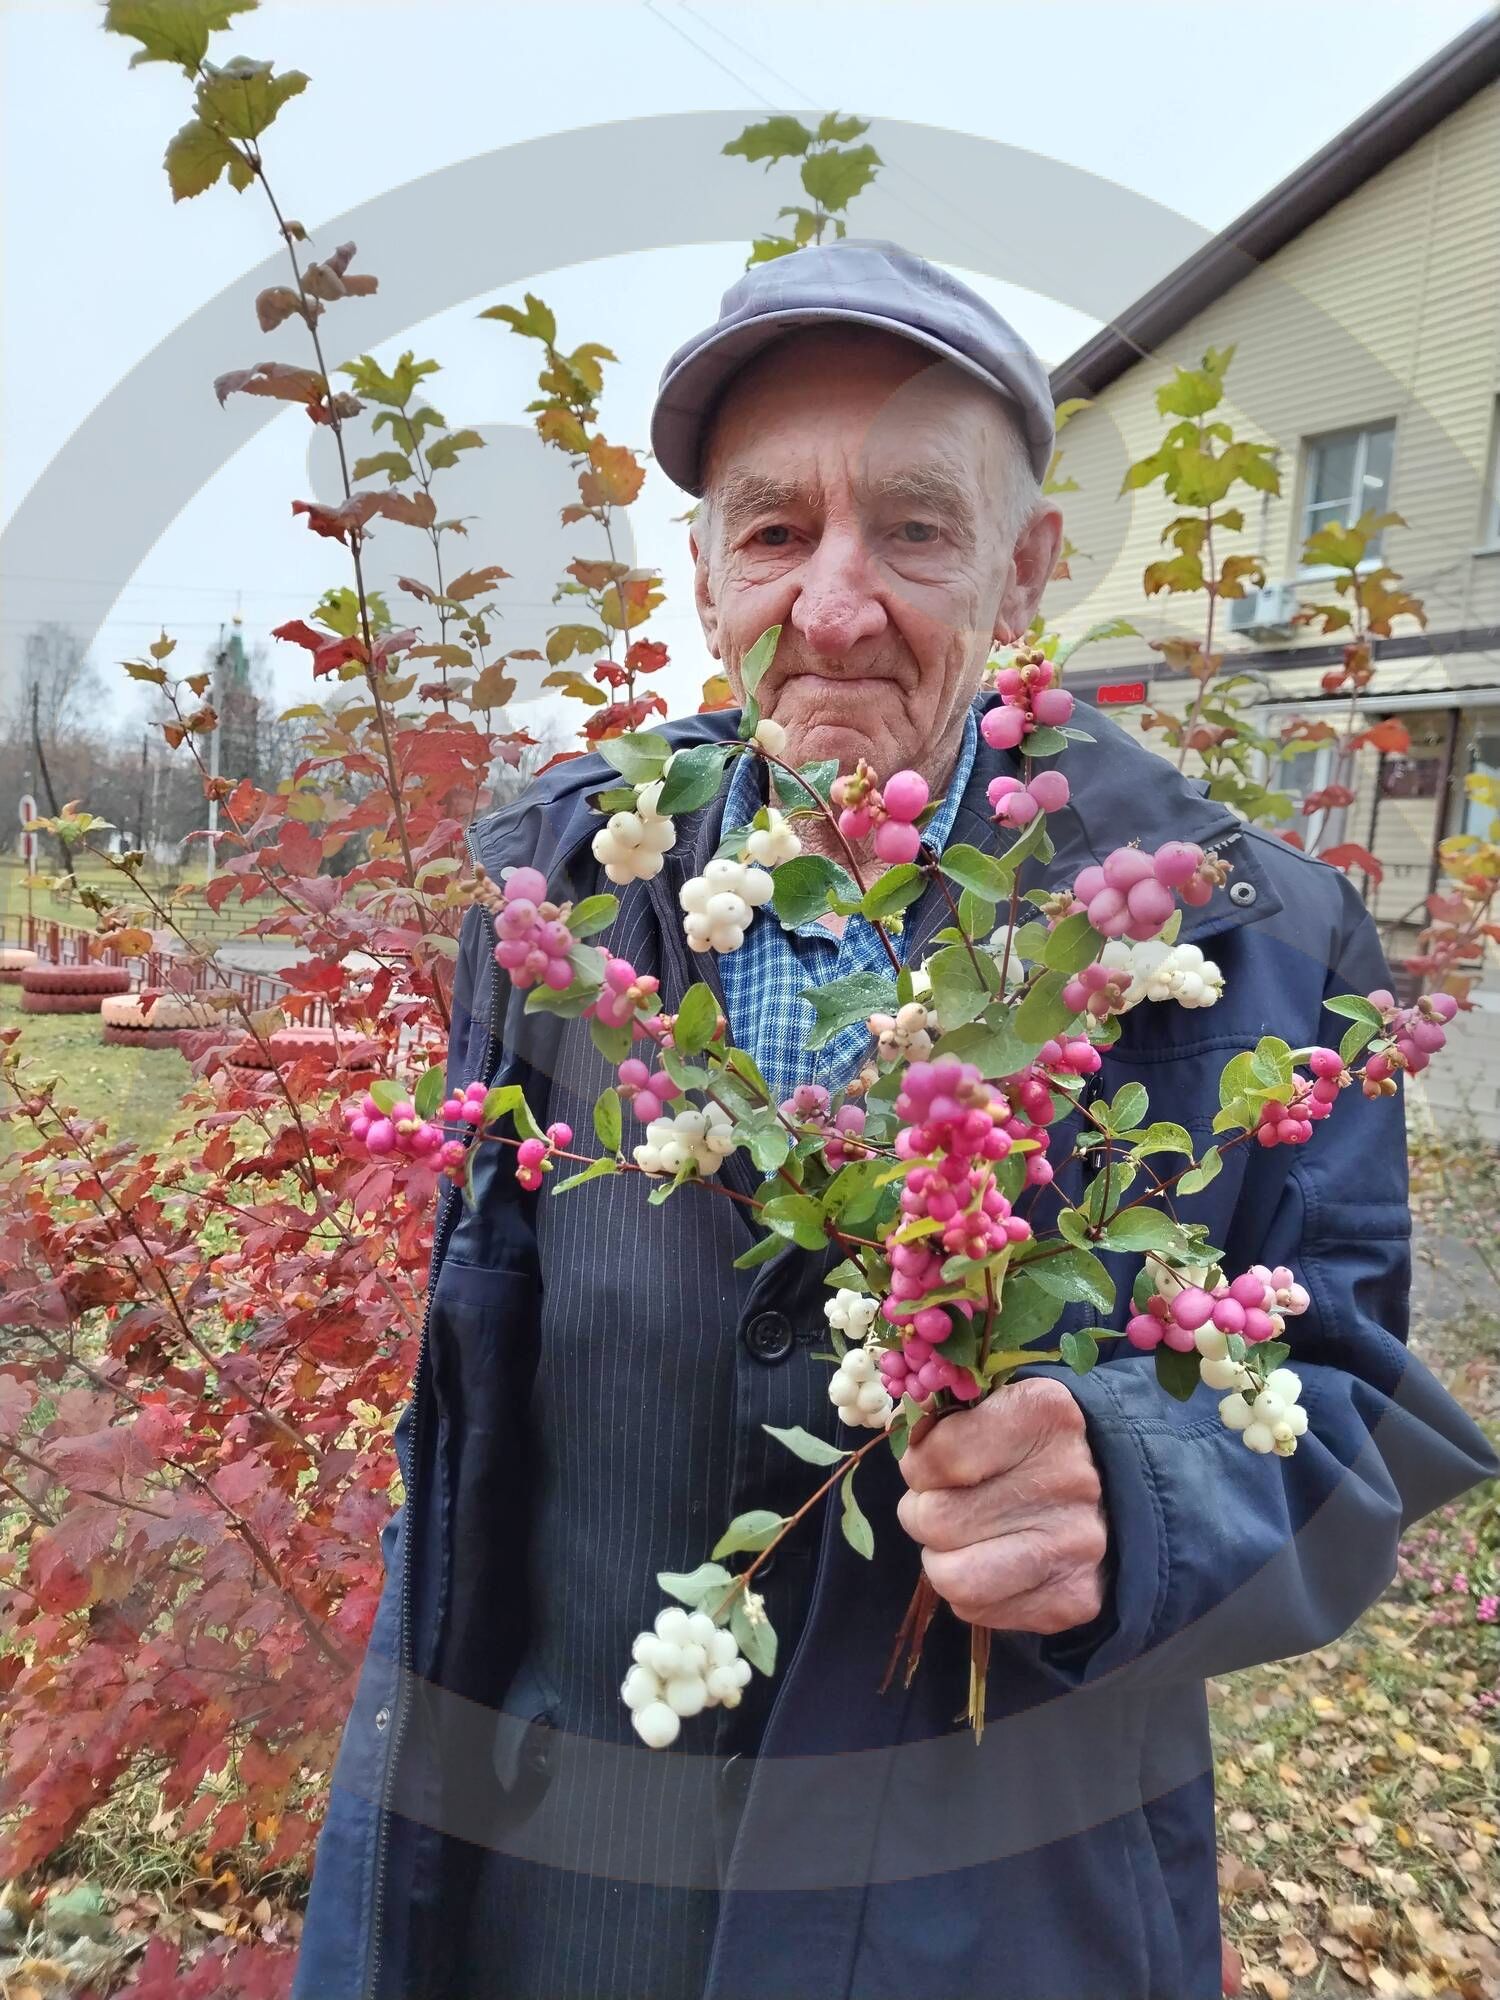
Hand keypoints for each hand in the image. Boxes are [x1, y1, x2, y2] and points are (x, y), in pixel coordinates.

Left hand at [896, 1377, 1108, 1635]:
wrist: (1110, 1493)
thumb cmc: (1028, 1444)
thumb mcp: (994, 1404)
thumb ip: (943, 1417)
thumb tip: (908, 1431)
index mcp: (1044, 1413)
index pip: (937, 1457)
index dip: (920, 1465)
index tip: (934, 1462)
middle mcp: (1069, 1478)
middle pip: (935, 1518)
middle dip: (925, 1512)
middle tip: (947, 1502)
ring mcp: (1077, 1544)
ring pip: (951, 1576)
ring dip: (941, 1558)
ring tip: (964, 1535)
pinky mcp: (1075, 1598)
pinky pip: (976, 1610)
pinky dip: (970, 1590)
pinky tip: (993, 1561)